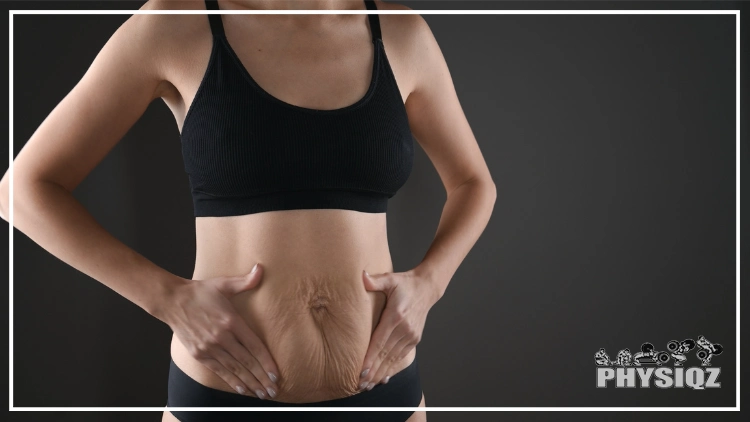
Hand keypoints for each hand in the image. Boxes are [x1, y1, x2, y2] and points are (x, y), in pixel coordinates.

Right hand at [160, 263, 279, 398]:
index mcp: (231, 321)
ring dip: (250, 383)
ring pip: (234, 369)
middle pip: (247, 362)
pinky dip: (232, 381)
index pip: (254, 346)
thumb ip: (245, 281)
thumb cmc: (200, 292)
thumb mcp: (224, 284)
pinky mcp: (200, 354)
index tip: (276, 374)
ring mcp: (210, 347)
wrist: (172, 301)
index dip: (267, 362)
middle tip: (273, 390)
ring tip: (261, 393)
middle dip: (261, 378)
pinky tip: (242, 388)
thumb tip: (260, 268)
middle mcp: (222, 337)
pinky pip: (219, 371)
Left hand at [358, 269, 437, 390]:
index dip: (370, 358)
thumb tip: (362, 276)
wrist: (426, 288)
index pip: (380, 341)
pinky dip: (391, 368)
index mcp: (396, 316)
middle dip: (373, 371)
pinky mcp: (414, 338)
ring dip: (380, 373)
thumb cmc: (405, 283)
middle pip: (385, 355)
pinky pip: (401, 356)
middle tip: (360, 385)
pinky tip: (382, 378)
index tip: (361, 371)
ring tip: (368, 385)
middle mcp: (404, 329)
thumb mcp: (390, 278)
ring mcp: (411, 335)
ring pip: (393, 359)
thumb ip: (375, 280)